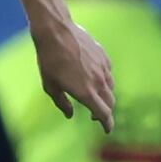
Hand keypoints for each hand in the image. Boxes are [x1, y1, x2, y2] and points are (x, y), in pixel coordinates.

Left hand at [34, 15, 115, 131]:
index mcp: (86, 92)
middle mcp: (98, 82)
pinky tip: (94, 77)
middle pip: (110, 102)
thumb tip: (70, 115)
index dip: (107, 124)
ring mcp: (103, 67)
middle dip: (105, 112)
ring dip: (105, 95)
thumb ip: (62, 103)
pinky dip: (104, 79)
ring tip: (93, 95)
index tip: (106, 130)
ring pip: (111, 87)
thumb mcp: (50, 86)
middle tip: (95, 115)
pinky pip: (108, 72)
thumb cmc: (49, 59)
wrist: (56, 31)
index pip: (104, 114)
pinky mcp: (103, 55)